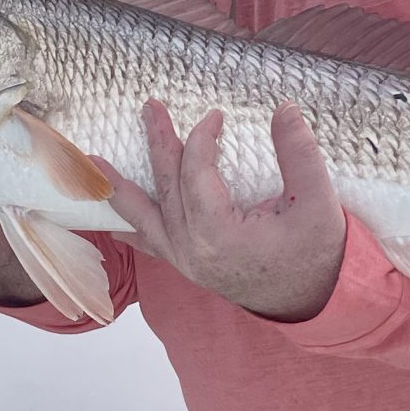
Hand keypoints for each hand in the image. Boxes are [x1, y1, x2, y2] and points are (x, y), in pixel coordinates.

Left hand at [100, 102, 346, 321]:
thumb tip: (285, 108)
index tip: (215, 116)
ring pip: (146, 217)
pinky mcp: (189, 266)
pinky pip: (151, 244)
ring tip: (93, 163)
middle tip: (149, 107)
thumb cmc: (316, 254)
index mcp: (217, 233)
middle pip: (166, 186)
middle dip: (158, 143)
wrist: (314, 303)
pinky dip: (130, 228)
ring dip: (122, 186)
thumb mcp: (316, 201)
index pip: (196, 172)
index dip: (202, 138)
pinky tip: (113, 222)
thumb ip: (298, 152)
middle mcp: (192, 249)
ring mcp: (186, 261)